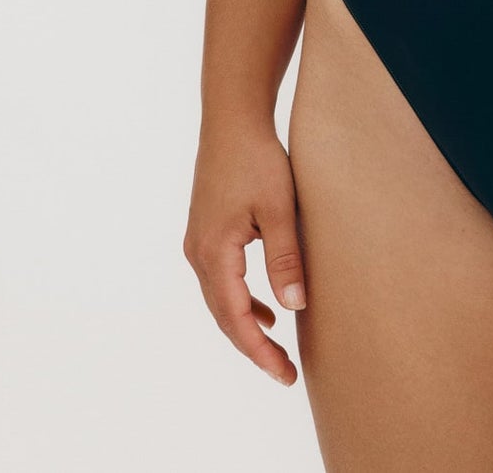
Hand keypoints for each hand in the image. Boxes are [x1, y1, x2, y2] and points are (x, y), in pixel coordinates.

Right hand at [182, 119, 307, 387]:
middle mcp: (198, 253)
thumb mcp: (280, 209)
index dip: (259, 351)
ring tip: (276, 349)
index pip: (235, 318)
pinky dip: (242, 299)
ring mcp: (199, 242)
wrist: (232, 119)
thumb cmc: (258, 159)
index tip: (284, 374)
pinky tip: (266, 307)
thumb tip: (294, 307)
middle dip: (253, 346)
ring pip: (221, 299)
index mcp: (214, 253)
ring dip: (246, 324)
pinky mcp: (206, 231)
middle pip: (224, 316)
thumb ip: (285, 258)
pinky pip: (222, 280)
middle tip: (284, 372)